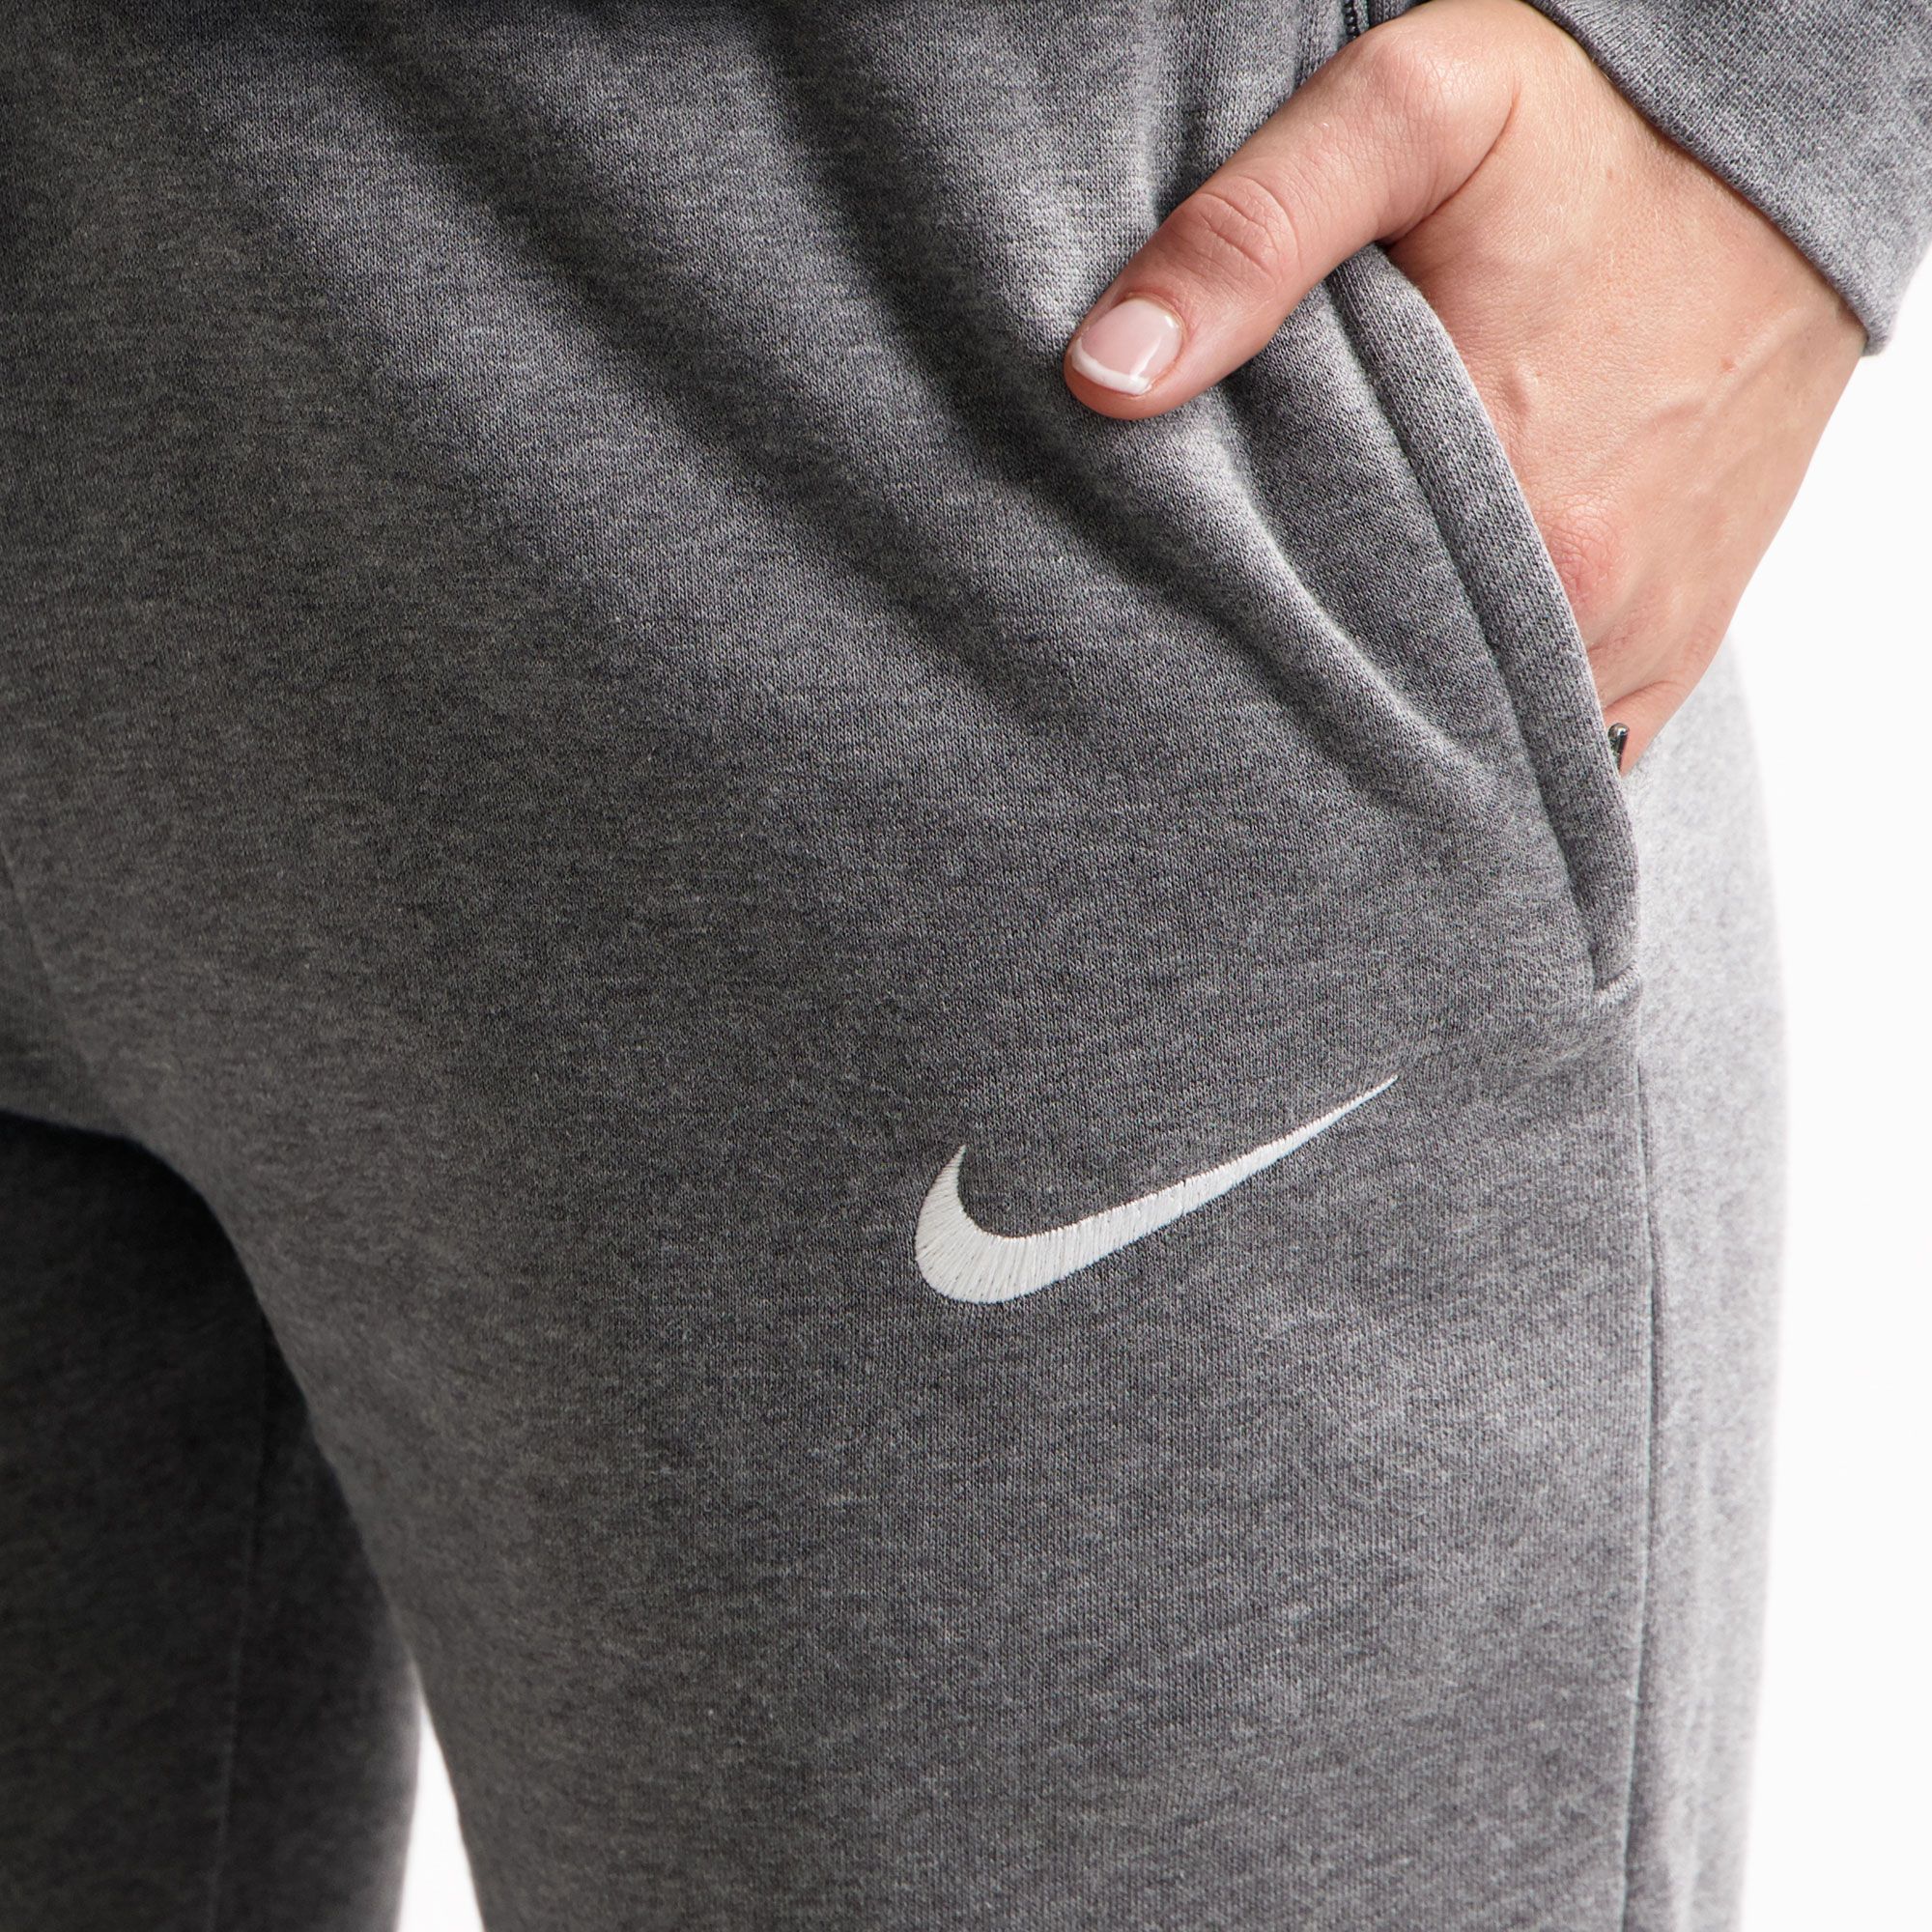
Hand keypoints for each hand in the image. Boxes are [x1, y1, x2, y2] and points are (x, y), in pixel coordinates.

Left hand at [1063, 0, 1863, 767]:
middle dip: (1302, 678)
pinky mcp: (1671, 648)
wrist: (1782, 159)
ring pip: (1470, 730)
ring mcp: (1635, 640)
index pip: (1311, 643)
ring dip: (1394, 699)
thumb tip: (1107, 376)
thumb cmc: (1596, 133)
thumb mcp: (1409, 117)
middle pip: (1385, 697)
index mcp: (1508, 506)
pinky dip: (1482, 712)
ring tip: (1332, 631)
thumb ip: (1251, 236)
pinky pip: (1555, 735)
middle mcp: (1583, 602)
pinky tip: (1425, 657)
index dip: (1226, 635)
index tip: (1175, 607)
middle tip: (1237, 625)